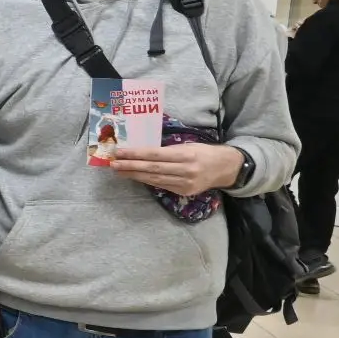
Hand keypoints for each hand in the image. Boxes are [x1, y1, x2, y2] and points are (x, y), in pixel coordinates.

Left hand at [110, 143, 243, 196]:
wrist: (225, 168)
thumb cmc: (204, 152)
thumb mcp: (188, 146)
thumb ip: (168, 150)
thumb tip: (142, 151)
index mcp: (187, 155)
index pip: (156, 155)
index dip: (136, 154)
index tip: (120, 152)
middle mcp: (186, 170)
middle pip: (153, 169)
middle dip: (131, 166)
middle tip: (113, 164)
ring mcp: (185, 183)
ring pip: (155, 179)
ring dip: (134, 175)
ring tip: (119, 171)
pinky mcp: (184, 192)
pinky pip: (161, 185)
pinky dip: (146, 181)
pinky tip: (134, 177)